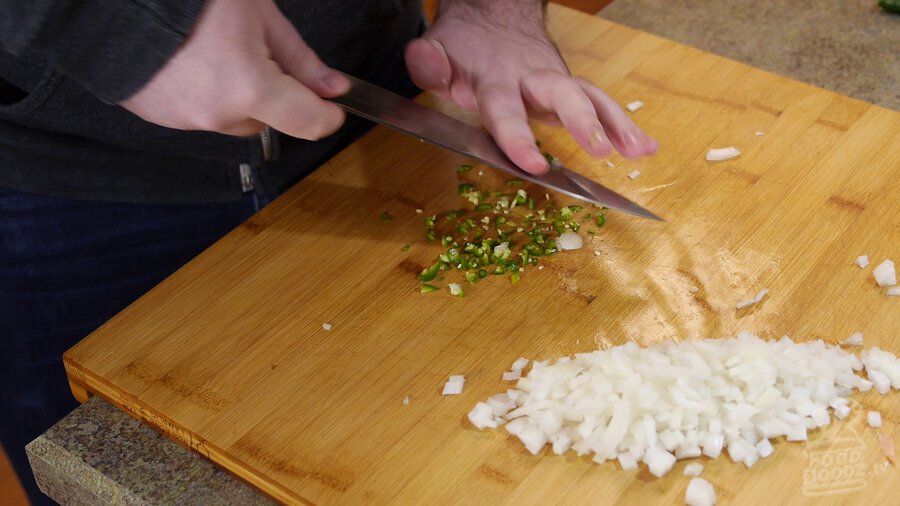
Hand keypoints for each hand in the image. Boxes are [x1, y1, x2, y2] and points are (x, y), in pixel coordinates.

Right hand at [120, 0, 347, 139]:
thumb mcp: (257, 12)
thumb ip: (298, 57)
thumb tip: (331, 86)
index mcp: (250, 87)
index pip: (308, 122)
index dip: (327, 115)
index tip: (334, 106)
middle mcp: (218, 112)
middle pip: (266, 120)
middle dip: (271, 95)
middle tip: (255, 52)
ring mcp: (185, 119)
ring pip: (230, 117)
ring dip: (234, 94)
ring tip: (213, 50)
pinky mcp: (158, 117)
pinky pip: (197, 113)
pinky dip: (202, 93)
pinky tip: (189, 61)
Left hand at [404, 1, 657, 173]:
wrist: (496, 17)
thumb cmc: (465, 46)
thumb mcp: (438, 50)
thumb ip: (429, 62)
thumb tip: (425, 62)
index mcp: (496, 77)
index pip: (506, 109)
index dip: (518, 136)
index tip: (533, 164)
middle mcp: (533, 79)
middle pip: (562, 95)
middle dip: (582, 121)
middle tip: (600, 148)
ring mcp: (556, 83)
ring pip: (591, 97)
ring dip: (616, 124)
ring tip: (639, 151)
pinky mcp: (572, 90)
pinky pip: (602, 104)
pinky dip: (625, 124)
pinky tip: (645, 148)